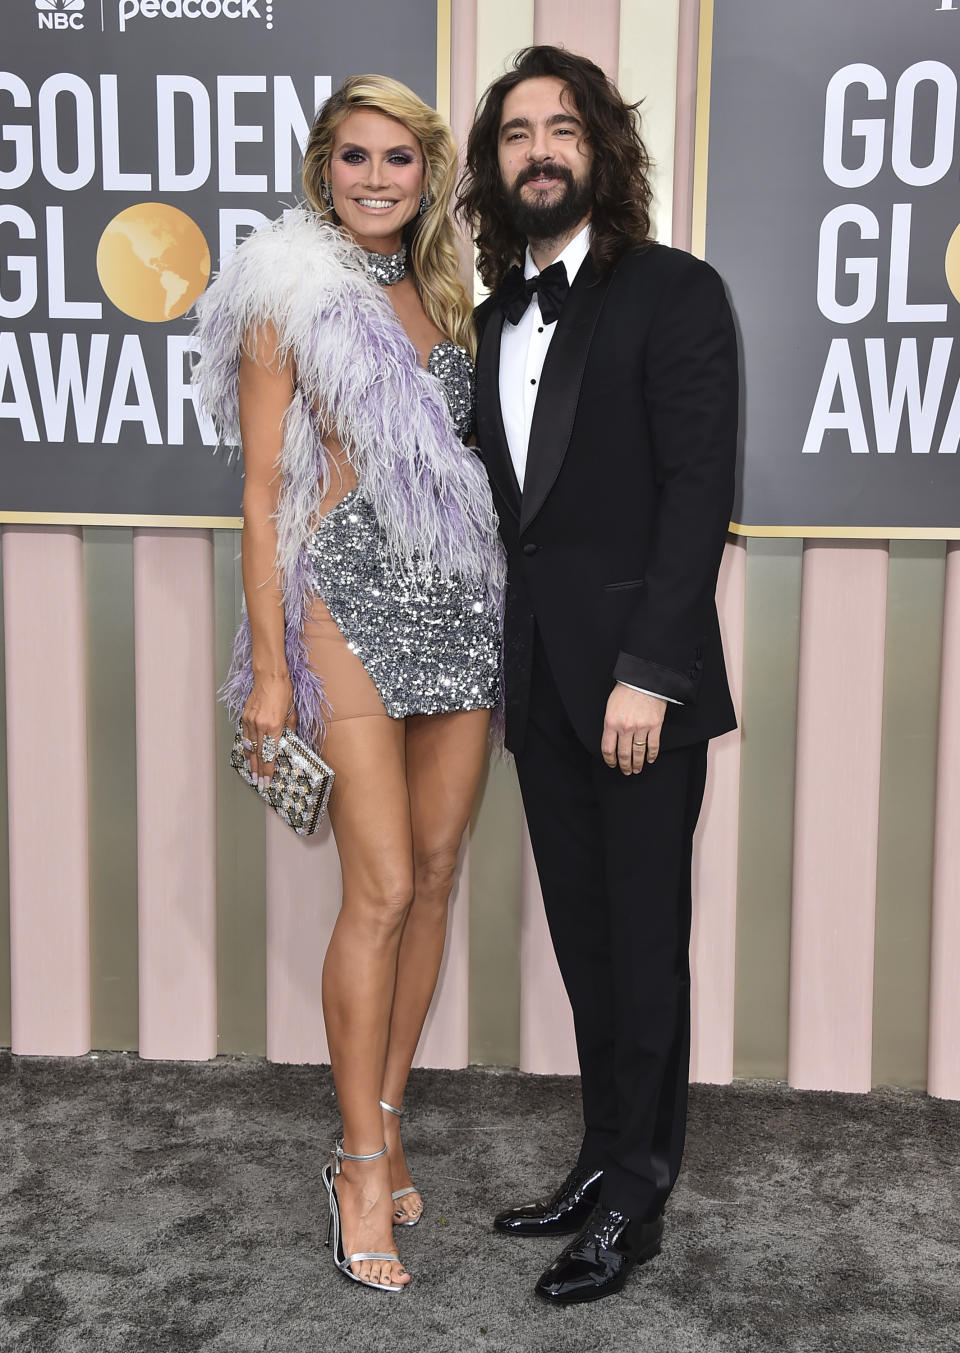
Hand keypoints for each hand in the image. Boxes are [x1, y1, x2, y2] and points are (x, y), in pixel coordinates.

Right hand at [241, 674, 295, 788]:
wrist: (269, 676)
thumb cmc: (283, 692)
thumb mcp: (292, 713)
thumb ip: (289, 731)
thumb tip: (288, 743)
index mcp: (274, 726)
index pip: (270, 753)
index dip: (269, 769)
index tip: (268, 780)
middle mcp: (260, 725)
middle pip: (258, 754)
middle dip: (258, 770)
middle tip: (259, 783)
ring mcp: (250, 721)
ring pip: (249, 747)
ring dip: (251, 762)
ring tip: (253, 774)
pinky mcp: (245, 716)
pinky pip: (244, 736)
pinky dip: (245, 748)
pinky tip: (247, 755)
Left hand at [601, 684, 666, 775]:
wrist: (644, 679)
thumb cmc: (626, 690)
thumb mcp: (611, 706)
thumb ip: (610, 724)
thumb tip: (612, 740)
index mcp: (611, 722)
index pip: (608, 748)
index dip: (609, 760)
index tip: (612, 764)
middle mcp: (625, 727)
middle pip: (623, 754)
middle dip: (624, 765)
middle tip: (626, 771)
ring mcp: (641, 728)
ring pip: (638, 753)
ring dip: (637, 764)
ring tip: (636, 769)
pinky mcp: (655, 726)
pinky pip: (653, 746)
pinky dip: (652, 755)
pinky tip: (650, 759)